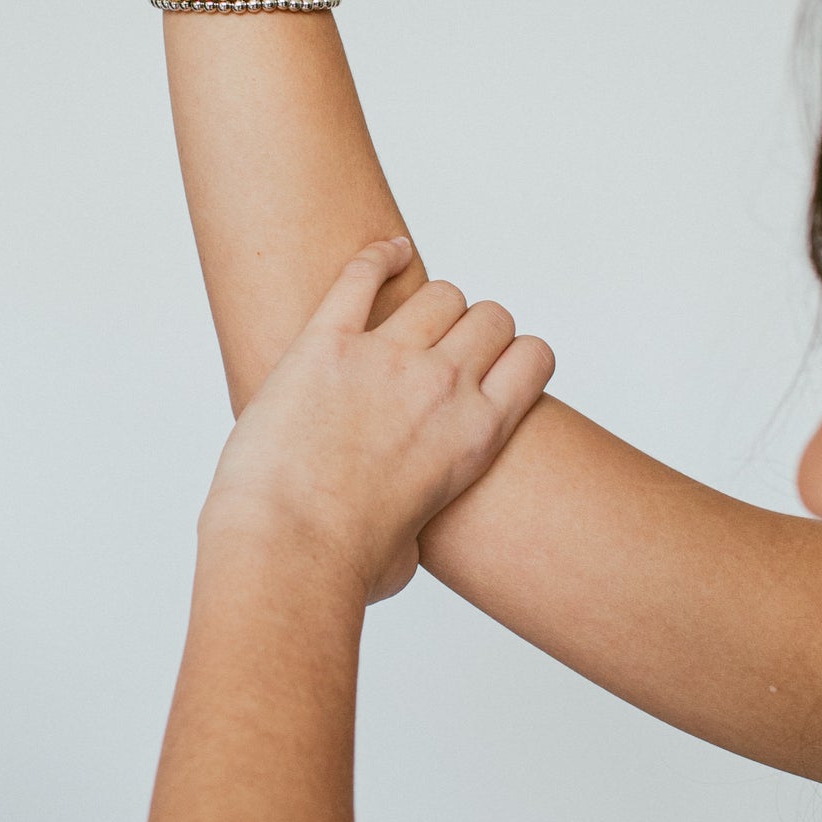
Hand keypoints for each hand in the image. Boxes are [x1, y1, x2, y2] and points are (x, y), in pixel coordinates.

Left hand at [200, 240, 555, 604]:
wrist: (288, 553)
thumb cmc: (344, 567)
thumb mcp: (414, 550)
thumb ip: (422, 517)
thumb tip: (406, 529)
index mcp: (478, 435)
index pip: (533, 358)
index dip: (516, 357)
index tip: (495, 367)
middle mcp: (443, 385)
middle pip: (489, 317)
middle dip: (473, 329)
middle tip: (443, 351)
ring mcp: (384, 357)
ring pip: (437, 293)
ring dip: (429, 304)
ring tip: (408, 319)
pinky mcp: (324, 342)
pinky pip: (362, 276)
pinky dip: (378, 257)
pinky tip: (386, 254)